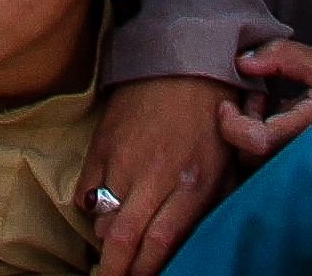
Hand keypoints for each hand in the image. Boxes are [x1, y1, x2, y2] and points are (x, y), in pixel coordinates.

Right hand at [78, 76, 236, 275]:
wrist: (184, 58)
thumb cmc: (213, 113)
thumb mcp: (226, 160)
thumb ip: (211, 202)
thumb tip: (191, 239)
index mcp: (192, 183)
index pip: (160, 244)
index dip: (145, 271)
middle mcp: (156, 176)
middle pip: (124, 241)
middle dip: (115, 272)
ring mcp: (124, 160)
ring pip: (102, 220)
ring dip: (106, 242)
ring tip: (112, 250)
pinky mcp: (102, 143)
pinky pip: (85, 193)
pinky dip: (90, 210)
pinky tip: (100, 212)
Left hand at [218, 42, 311, 156]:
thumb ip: (282, 56)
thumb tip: (241, 61)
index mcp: (308, 132)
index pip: (252, 144)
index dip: (231, 124)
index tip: (228, 100)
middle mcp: (305, 156)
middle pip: (248, 158)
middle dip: (241, 124)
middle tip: (259, 93)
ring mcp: (308, 163)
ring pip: (260, 161)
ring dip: (254, 129)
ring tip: (271, 99)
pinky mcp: (310, 161)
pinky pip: (276, 157)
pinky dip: (267, 134)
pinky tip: (283, 109)